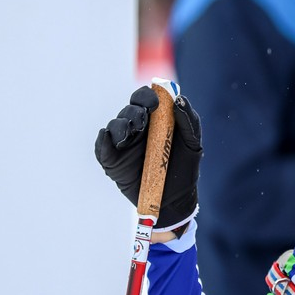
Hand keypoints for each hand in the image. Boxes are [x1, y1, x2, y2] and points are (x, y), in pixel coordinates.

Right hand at [94, 86, 202, 229]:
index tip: (155, 102)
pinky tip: (108, 138)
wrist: (176, 198)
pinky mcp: (112, 161)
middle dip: (134, 111)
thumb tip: (179, 99)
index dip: (147, 96)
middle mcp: (136, 129)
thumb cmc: (184, 168)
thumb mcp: (193, 143)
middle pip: (128, 110)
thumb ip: (189, 120)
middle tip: (142, 120)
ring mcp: (122, 145)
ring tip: (130, 133)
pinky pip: (101, 148)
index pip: (144, 99)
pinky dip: (102, 141)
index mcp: (154, 120)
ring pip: (114, 126)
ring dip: (121, 126)